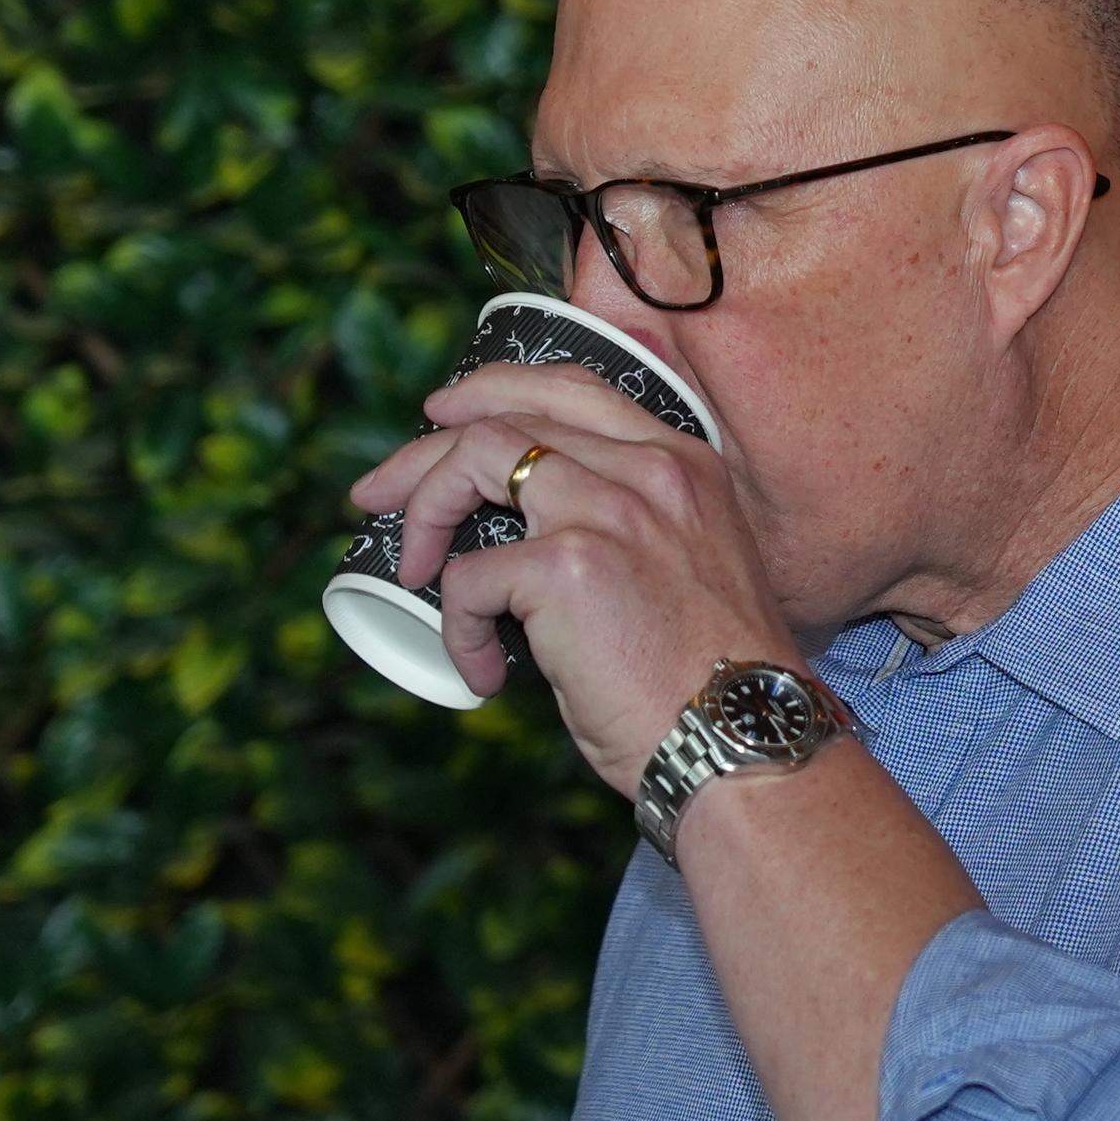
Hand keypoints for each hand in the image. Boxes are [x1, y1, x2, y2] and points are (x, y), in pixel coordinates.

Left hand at [348, 358, 804, 794]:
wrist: (741, 731)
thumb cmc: (716, 676)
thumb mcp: (693, 563)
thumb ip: (635, 526)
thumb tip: (533, 538)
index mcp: (686, 462)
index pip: (575, 389)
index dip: (494, 391)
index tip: (442, 416)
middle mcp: (652, 469)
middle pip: (509, 415)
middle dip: (425, 450)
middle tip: (378, 493)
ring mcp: (610, 509)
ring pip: (475, 459)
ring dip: (422, 513)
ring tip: (411, 570)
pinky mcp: (568, 565)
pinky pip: (470, 575)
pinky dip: (459, 626)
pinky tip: (484, 670)